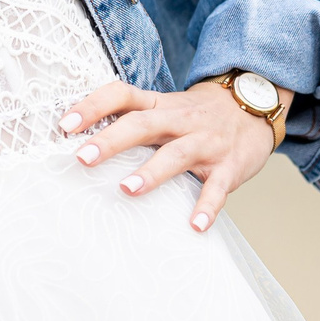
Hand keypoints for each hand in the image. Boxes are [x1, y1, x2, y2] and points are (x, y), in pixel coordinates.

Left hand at [58, 78, 292, 233]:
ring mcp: (205, 142)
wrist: (254, 107)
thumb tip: (82, 141)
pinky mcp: (229, 166)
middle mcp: (180, 119)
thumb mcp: (165, 107)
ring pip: (176, 154)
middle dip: (112, 140)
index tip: (65, 124)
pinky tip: (195, 225)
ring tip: (127, 190)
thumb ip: (133, 119)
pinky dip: (207, 207)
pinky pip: (217, 189)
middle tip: (83, 158)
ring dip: (151, 172)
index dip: (92, 106)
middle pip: (143, 123)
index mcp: (159, 104)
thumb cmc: (197, 114)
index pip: (121, 95)